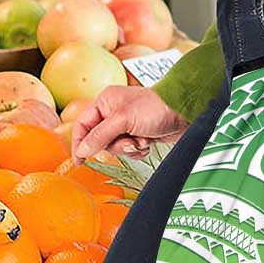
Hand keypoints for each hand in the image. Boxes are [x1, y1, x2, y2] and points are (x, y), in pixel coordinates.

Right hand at [71, 86, 188, 163]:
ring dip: (129, 148)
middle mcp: (113, 112)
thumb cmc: (155, 108)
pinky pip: (129, 150)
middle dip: (115, 145)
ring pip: (115, 147)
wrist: (184, 112)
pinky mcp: (138, 134)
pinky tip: (148, 142)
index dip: (79, 143)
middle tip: (129, 142)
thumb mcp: (123, 120)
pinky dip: (138, 150)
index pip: (82, 125)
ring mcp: (126, 124)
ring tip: (142, 140)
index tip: (79, 161)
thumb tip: (82, 149)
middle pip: (99, 140)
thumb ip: (100, 135)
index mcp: (105, 102)